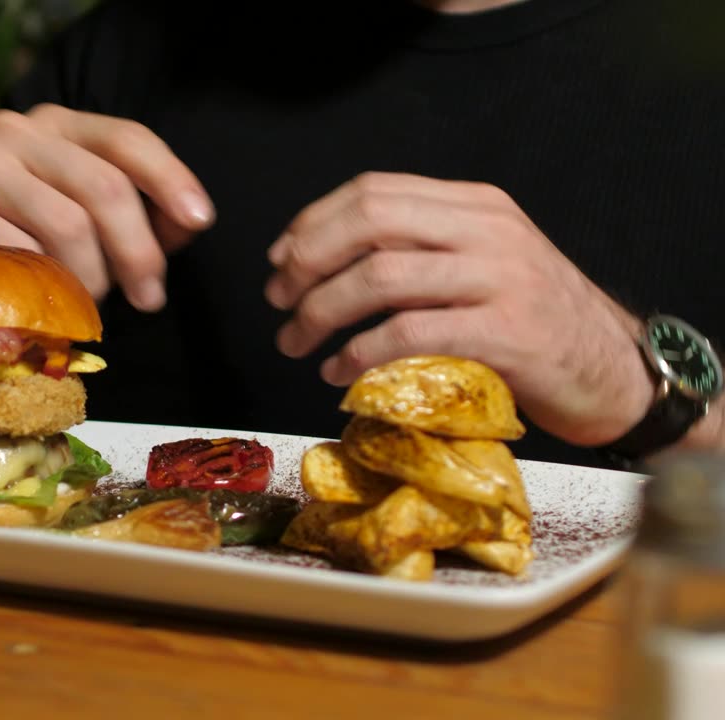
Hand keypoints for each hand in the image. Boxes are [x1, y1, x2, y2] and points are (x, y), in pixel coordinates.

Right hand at [0, 104, 214, 310]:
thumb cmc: (25, 237)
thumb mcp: (87, 213)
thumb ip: (142, 214)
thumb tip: (189, 222)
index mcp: (59, 124)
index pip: (128, 138)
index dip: (171, 178)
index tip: (200, 220)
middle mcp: (17, 130)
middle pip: (104, 187)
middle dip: (138, 251)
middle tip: (149, 298)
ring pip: (68, 226)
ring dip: (91, 277)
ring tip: (88, 302)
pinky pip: (21, 255)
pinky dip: (44, 287)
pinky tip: (44, 300)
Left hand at [263, 171, 651, 446]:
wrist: (613, 371)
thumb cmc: (533, 322)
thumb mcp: (482, 263)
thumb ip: (420, 250)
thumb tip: (325, 259)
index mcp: (473, 204)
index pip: (374, 191)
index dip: (313, 223)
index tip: (280, 260)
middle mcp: (485, 229)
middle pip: (368, 221)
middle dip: (307, 261)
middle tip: (278, 300)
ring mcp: (498, 277)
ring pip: (379, 276)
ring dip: (319, 312)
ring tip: (296, 341)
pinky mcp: (504, 332)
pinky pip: (408, 334)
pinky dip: (358, 354)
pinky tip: (338, 372)